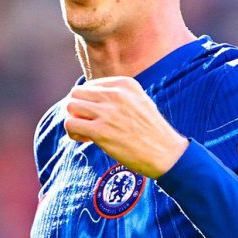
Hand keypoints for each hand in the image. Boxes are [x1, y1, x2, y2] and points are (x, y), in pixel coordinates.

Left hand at [65, 76, 188, 177]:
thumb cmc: (153, 131)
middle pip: (77, 93)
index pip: (90, 85)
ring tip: (86, 131)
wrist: (166, 153)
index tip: (98, 115)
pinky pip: (71, 124)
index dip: (89, 102)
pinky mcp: (101, 131)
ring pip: (70, 106)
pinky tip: (86, 139)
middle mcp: (115, 94)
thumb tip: (92, 98)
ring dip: (74, 119)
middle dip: (78, 108)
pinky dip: (73, 132)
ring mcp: (107, 112)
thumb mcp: (140, 101)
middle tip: (88, 123)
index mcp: (125, 84)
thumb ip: (119, 95)